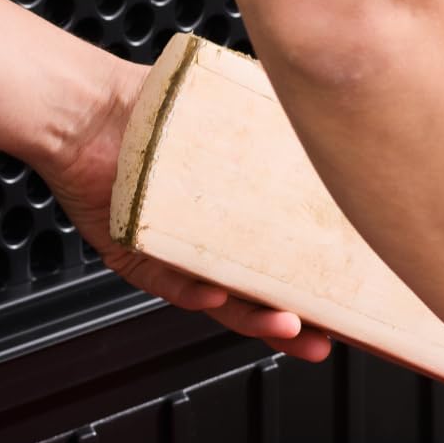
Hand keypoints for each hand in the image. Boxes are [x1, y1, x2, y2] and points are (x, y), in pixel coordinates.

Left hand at [42, 54, 332, 360]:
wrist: (90, 107)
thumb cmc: (163, 104)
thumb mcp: (245, 118)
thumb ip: (291, 133)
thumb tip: (341, 129)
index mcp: (241, 214)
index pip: (286, 259)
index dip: (318, 286)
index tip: (353, 306)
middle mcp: (210, 240)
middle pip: (261, 293)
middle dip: (297, 323)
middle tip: (327, 338)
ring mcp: (176, 254)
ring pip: (222, 300)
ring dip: (257, 319)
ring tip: (290, 326)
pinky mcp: (138, 259)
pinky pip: (172, 286)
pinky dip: (196, 294)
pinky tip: (217, 295)